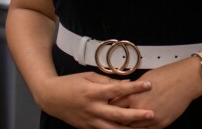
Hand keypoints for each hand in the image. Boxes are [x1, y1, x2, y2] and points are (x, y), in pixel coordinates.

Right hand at [37, 71, 154, 128]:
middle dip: (136, 115)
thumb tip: (128, 83)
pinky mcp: (87, 128)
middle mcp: (92, 108)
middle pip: (117, 114)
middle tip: (151, 114)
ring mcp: (89, 121)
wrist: (50, 97)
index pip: (118, 90)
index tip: (148, 85)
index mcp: (93, 92)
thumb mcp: (90, 77)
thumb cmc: (70, 84)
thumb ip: (109, 81)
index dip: (134, 88)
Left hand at [110, 60, 201, 128]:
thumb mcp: (145, 79)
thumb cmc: (168, 75)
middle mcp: (140, 110)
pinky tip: (138, 126)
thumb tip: (124, 94)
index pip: (114, 106)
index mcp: (133, 97)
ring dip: (127, 126)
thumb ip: (132, 90)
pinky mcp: (160, 124)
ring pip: (132, 128)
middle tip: (111, 118)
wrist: (186, 80)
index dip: (110, 107)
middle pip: (121, 120)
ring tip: (123, 124)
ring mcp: (150, 119)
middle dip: (116, 119)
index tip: (107, 107)